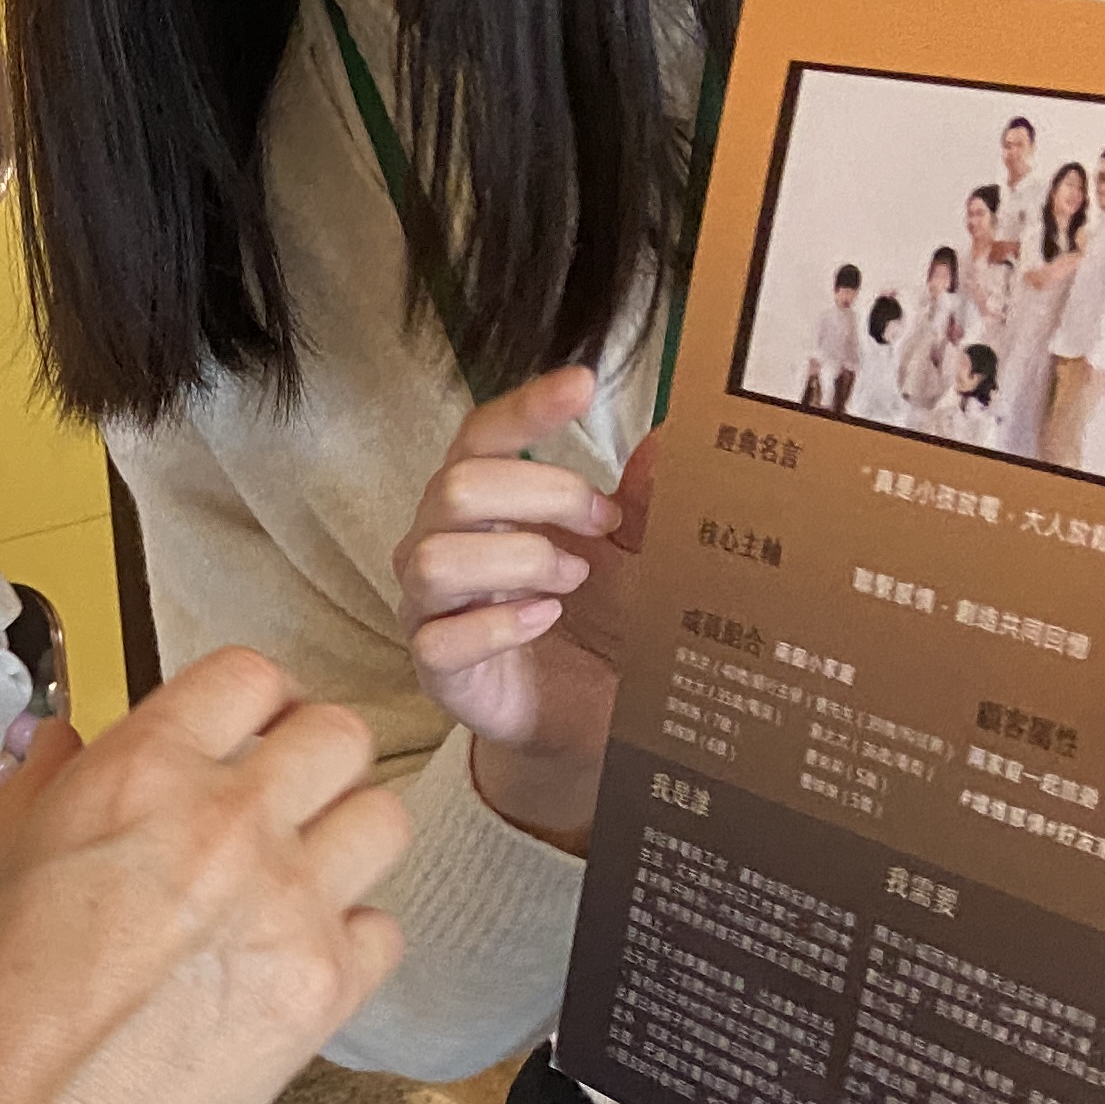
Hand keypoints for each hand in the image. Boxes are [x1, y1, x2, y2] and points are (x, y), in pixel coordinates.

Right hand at [0, 648, 409, 1103]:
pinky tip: (299, 956)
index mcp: (142, 773)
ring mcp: (290, 902)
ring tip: (302, 873)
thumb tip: (67, 743)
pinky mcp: (326, 986)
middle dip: (310, 759)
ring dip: (345, 836)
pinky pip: (385, 927)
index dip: (249, 701)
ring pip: (383, 816)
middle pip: (337, 732)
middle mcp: (230, 821)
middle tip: (281, 797)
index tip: (243, 730)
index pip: (248, 674)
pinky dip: (353, 937)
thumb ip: (45, 787)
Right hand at [389, 365, 639, 845]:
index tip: (584, 385)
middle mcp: (442, 543)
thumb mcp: (639, 554)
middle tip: (602, 523)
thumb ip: (647, 500)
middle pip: (457, 486)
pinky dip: (501, 624)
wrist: (590, 718)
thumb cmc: (601, 623)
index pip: (482, 435)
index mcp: (484, 503)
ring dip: (519, 560)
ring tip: (573, 580)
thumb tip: (674, 438)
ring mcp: (431, 608)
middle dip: (541, 494)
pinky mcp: (437, 670)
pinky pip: (441, 638)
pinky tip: (547, 620)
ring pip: (436, 557)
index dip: (526, 407)